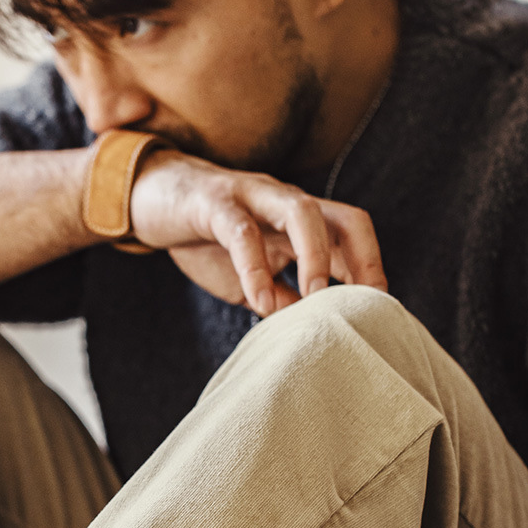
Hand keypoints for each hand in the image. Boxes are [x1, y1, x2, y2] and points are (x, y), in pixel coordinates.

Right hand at [128, 148, 385, 315]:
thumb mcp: (249, 277)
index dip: (372, 271)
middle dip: (361, 262)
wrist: (149, 198)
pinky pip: (241, 232)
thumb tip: (305, 330)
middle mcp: (285, 202)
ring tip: (316, 300)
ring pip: (302, 212)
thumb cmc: (206, 238)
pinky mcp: (214, 204)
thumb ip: (280, 298)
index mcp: (300, 221)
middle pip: (344, 219)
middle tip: (359, 308)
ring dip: (317, 257)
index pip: (354, 237)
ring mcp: (252, 198)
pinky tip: (258, 302)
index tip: (378, 312)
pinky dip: (255, 267)